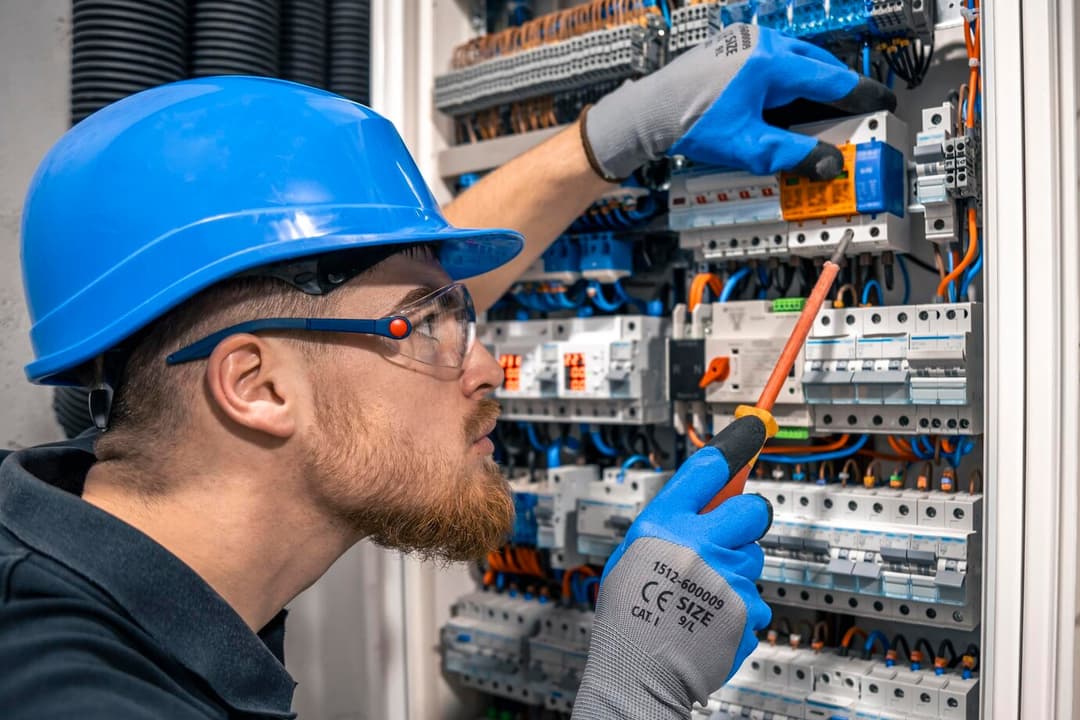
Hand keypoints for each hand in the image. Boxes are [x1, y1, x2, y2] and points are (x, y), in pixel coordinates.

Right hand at [572, 417, 772, 718]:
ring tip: (706, 593)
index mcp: (663, 524)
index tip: (749, 434)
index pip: (707, 470)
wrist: (637, 672)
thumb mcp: (630, 555)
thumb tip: (700, 503)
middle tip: (730, 534)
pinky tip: (713, 619)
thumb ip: (665, 527)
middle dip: (746, 518)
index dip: (732, 452)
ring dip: (738, 571)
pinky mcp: (747, 610)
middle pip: (752, 509)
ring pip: (754, 558)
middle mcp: (699, 545)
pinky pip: (757, 600)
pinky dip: (741, 610)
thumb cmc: (627, 616)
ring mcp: (727, 578)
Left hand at [582, 23, 895, 180]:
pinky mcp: (731, 50)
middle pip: (817, 65)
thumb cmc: (690, 124)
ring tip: (824, 111)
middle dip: (838, 90)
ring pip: (796, 62)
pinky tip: (786, 104)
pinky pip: (774, 62)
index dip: (861, 95)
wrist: (647, 114)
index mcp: (771, 62)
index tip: (884, 104)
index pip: (831, 79)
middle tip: (857, 111)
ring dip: (812, 86)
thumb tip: (829, 165)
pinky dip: (788, 82)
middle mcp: (761, 43)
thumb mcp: (749, 147)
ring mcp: (744, 43)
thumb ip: (793, 155)